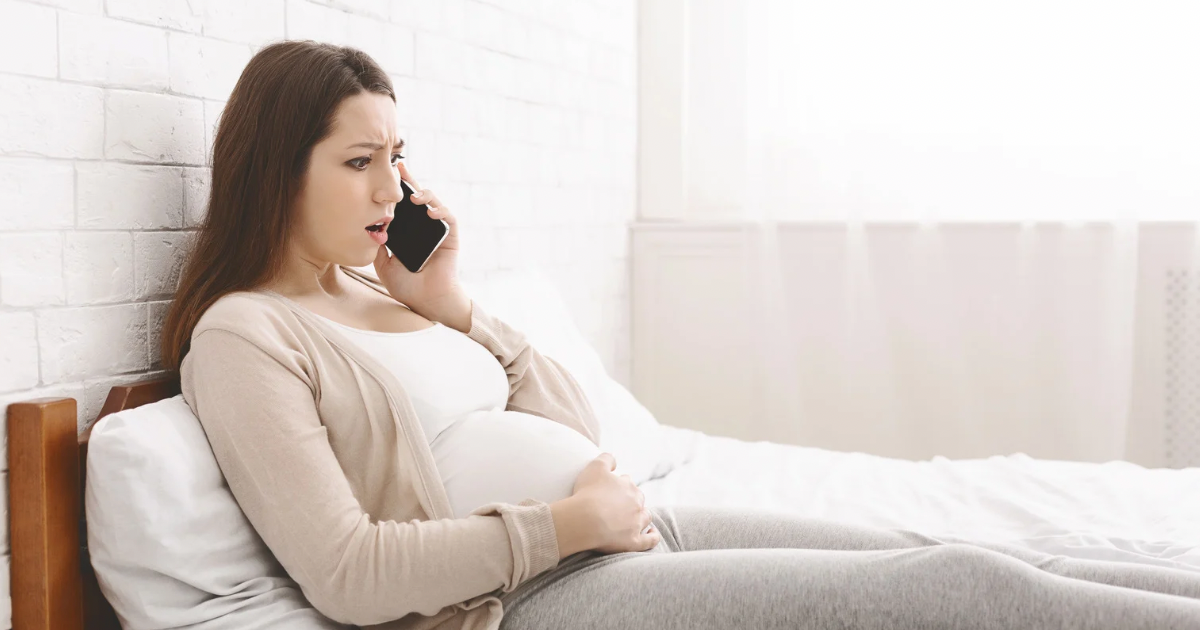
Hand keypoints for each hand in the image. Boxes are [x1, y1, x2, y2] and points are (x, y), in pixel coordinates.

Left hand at [372, 161, 466, 326]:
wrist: (426, 301)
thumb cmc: (408, 286)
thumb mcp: (383, 264)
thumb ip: (377, 246)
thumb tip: (367, 228)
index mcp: (409, 232)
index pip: (402, 207)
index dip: (396, 191)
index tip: (386, 175)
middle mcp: (424, 228)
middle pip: (418, 198)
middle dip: (410, 181)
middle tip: (400, 167)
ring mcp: (438, 230)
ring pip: (434, 203)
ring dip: (425, 195)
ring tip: (414, 197)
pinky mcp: (450, 237)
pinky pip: (448, 218)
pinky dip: (440, 210)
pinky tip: (430, 211)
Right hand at [570, 453, 659, 553]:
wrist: (585, 519)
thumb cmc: (588, 493)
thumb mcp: (594, 467)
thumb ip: (606, 459)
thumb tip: (614, 460)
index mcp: (628, 486)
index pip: (627, 483)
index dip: (619, 487)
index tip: (610, 492)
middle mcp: (636, 503)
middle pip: (638, 499)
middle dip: (632, 501)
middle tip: (619, 505)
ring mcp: (637, 523)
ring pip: (645, 517)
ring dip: (642, 516)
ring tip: (635, 518)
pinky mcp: (634, 541)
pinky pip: (649, 540)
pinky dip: (652, 537)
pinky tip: (652, 534)